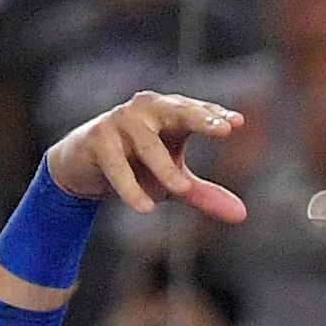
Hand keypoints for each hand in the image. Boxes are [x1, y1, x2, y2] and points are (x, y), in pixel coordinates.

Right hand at [46, 91, 247, 221]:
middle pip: (179, 110)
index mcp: (172, 112)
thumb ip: (204, 194)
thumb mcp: (173, 181)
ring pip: (148, 144)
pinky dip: (131, 188)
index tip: (236, 124)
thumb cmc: (136, 167)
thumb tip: (242, 215)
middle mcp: (149, 109)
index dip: (216, 116)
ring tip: (180, 189)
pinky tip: (145, 208)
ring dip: (164, 168)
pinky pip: (118, 166)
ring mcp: (122, 120)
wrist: (83, 166)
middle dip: (200, 119)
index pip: (198, 111)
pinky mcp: (98, 138)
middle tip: (223, 130)